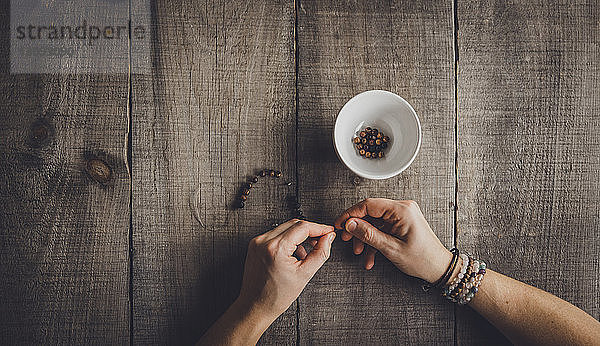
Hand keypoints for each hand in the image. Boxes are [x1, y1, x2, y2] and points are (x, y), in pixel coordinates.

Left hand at [237, 219, 335, 319]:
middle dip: (310, 231)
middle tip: (322, 240)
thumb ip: (320, 253)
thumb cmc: (276, 296)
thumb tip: (328, 238)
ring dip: (299, 235)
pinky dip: (288, 240)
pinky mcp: (255, 244)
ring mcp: (257, 242)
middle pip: (294, 224)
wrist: (256, 306)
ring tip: (305, 253)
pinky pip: (276, 234)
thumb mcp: (305, 274)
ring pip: (285, 227)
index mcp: (276, 248)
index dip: (320, 228)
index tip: (329, 232)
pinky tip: (293, 254)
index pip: (303, 227)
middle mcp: (264, 241)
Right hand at [334, 198, 450, 282]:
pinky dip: (375, 241)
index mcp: (402, 210)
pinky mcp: (402, 223)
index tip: (340, 224)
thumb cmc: (422, 259)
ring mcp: (403, 216)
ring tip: (360, 253)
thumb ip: (369, 234)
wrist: (439, 268)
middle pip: (370, 213)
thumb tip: (350, 224)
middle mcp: (403, 209)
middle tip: (348, 239)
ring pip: (374, 223)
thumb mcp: (391, 248)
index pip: (369, 205)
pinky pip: (382, 228)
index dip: (351, 214)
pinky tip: (370, 257)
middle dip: (357, 228)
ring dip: (365, 238)